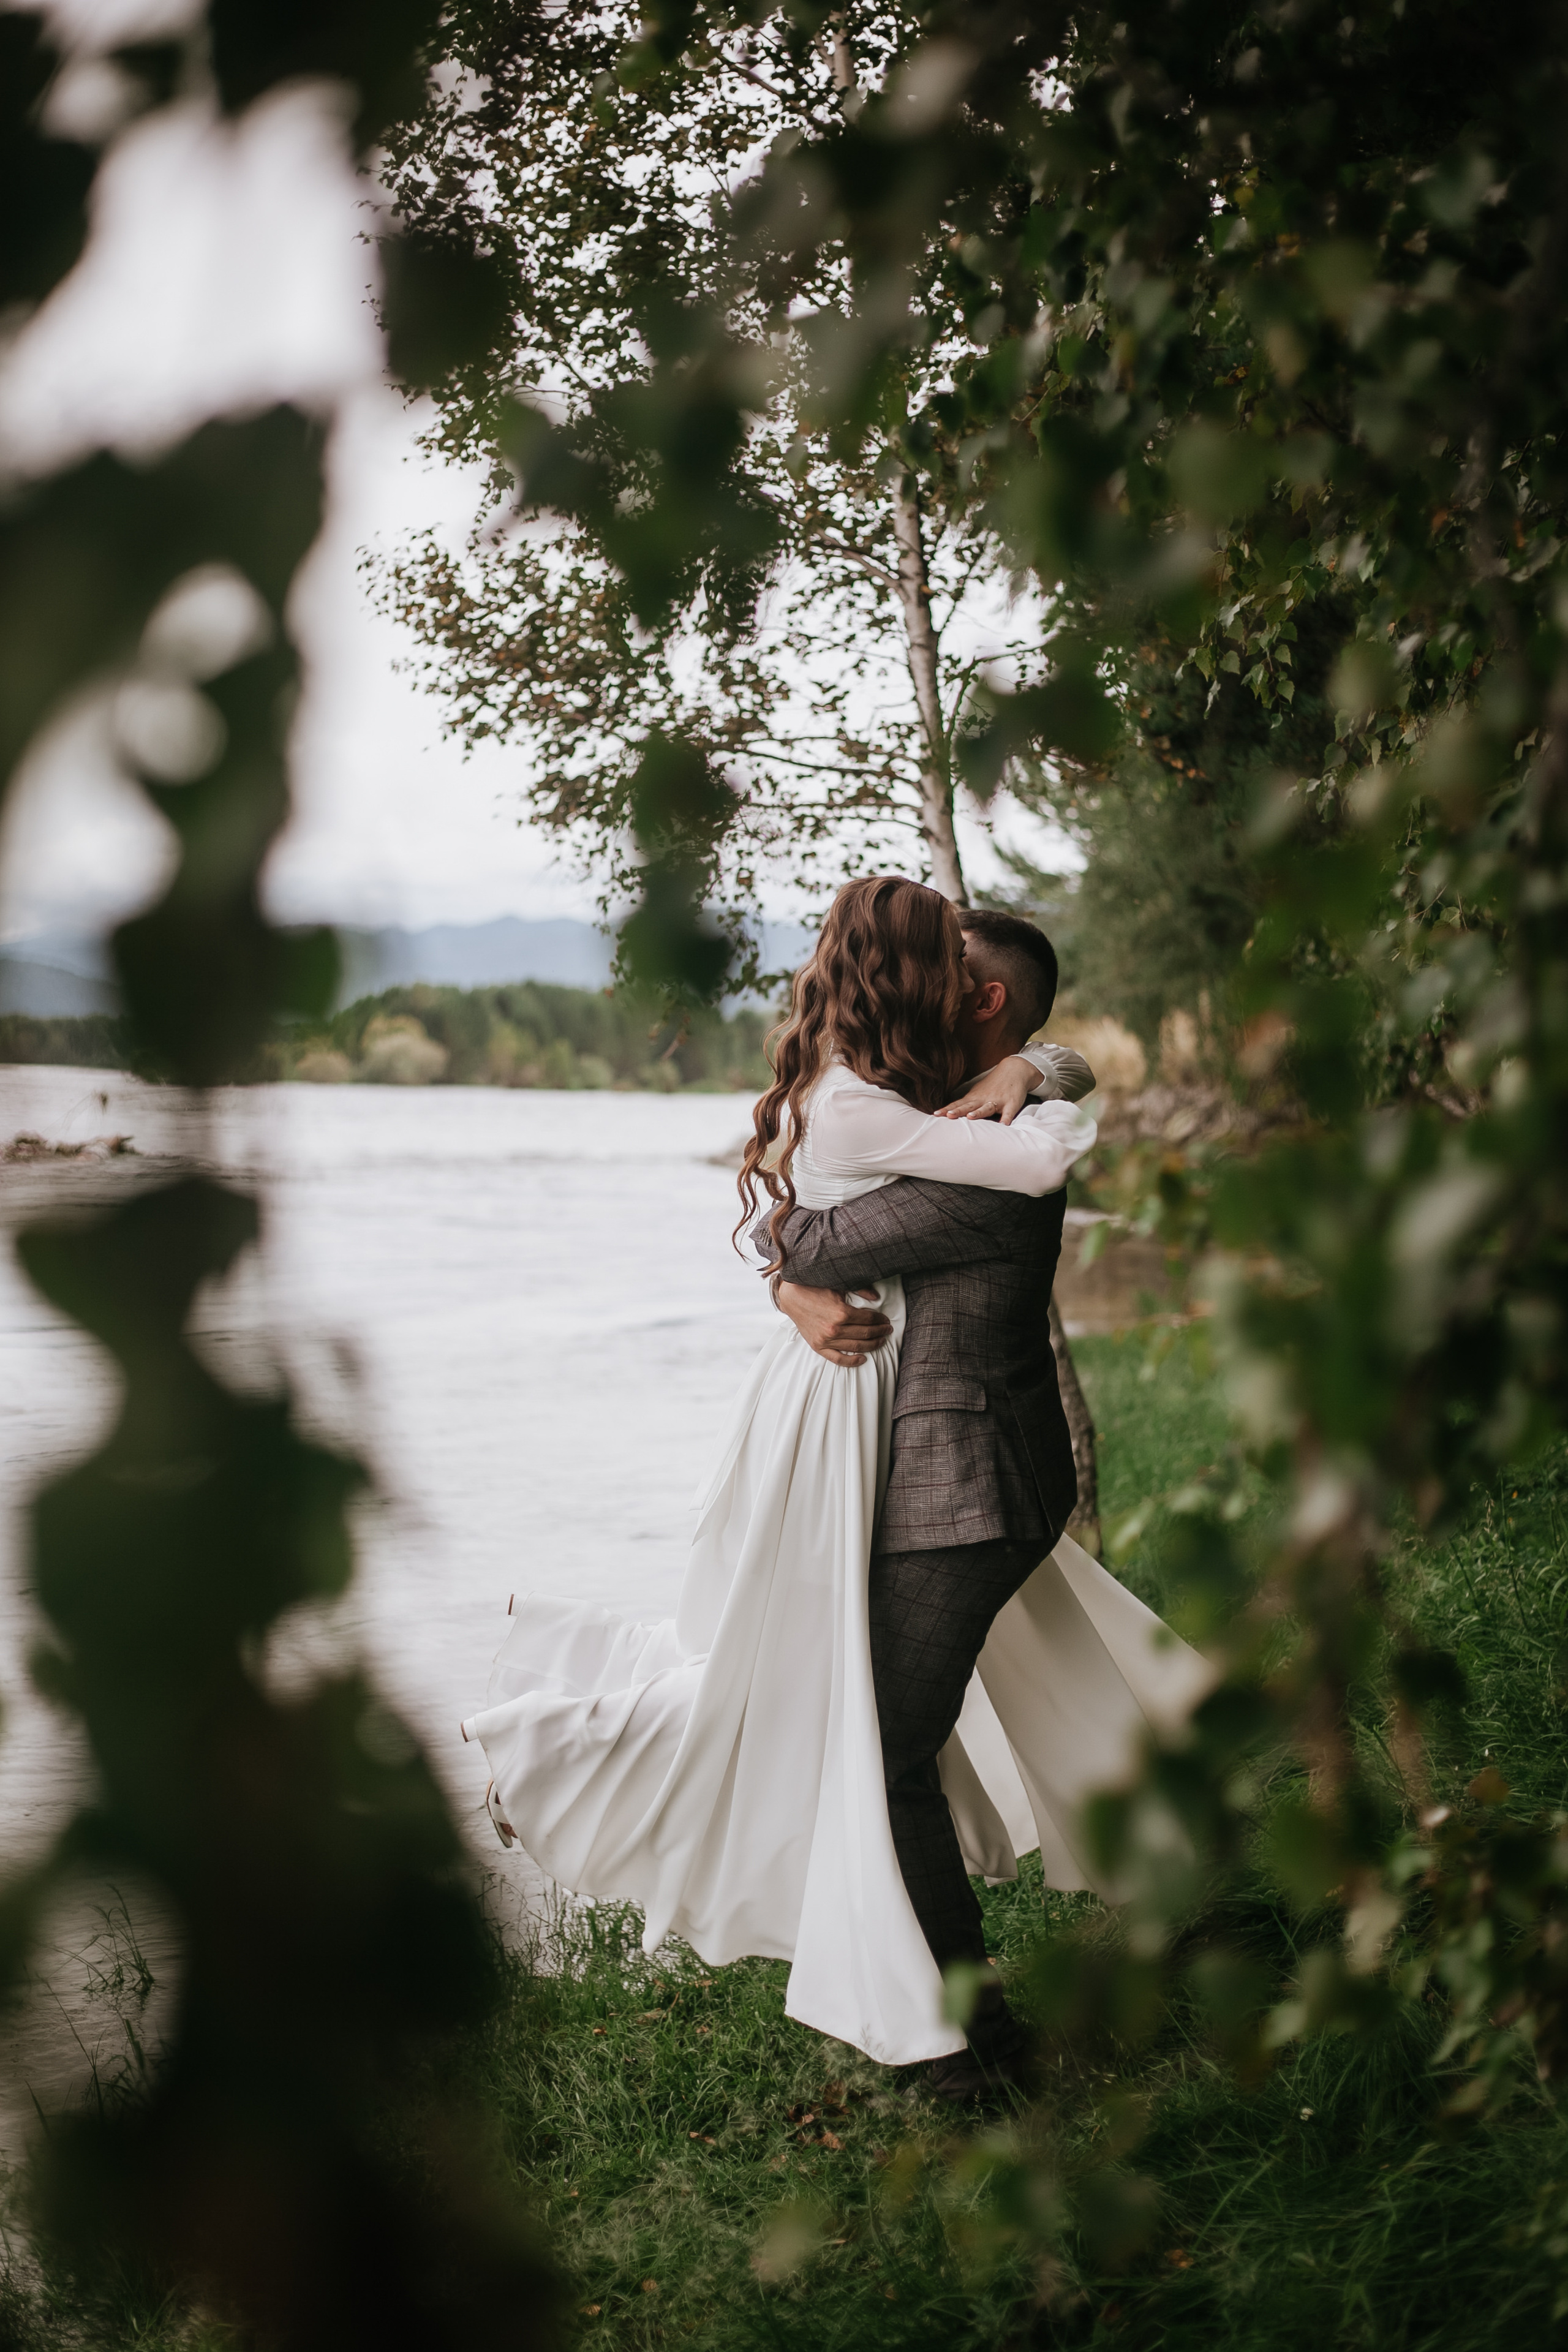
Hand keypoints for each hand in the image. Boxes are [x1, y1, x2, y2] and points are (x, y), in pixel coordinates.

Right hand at [775, 1280, 891, 1366]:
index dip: (881, 1320)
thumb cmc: (815, 1289)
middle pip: (866, 1333)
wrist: (792, 1298)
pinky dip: (852, 1361)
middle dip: (880, 1332)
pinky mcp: (818, 1346)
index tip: (886, 1320)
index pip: (869, 1319)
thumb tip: (876, 1297)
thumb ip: (859, 1290)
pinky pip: (838, 1359)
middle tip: (888, 1330)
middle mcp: (835, 1329)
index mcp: (842, 1312)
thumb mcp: (838, 1286)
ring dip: (872, 1344)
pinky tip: (863, 1358)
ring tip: (881, 1341)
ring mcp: (826, 1340)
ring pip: (856, 1347)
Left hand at [935, 1054, 1037, 1124]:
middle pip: (969, 1106)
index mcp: (974, 1097)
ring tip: (971, 1117)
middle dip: (958, 1111)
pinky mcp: (1011, 1103)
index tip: (936, 1114)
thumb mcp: (977, 1092)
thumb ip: (966, 1104)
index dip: (947, 1109)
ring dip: (979, 1113)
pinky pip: (1008, 1112)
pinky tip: (1004, 1125)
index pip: (958, 1104)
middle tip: (948, 1115)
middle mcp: (983, 1099)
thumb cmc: (992, 1085)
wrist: (1014, 1070)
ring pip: (987, 1108)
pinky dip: (1006, 1118)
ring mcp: (998, 1101)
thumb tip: (949, 1113)